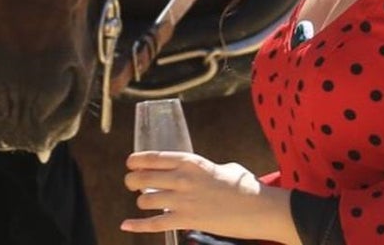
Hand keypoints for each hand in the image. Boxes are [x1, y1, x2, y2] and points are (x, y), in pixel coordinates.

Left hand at [121, 151, 295, 241]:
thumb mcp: (221, 167)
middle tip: (132, 183)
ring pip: (145, 200)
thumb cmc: (243, 186)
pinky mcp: (187, 220)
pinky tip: (125, 225)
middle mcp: (183, 178)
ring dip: (142, 202)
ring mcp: (183, 200)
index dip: (136, 160)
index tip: (130, 163)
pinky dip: (137, 225)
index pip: (153, 158)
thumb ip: (202, 169)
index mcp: (190, 161)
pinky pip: (154, 224)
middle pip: (142, 178)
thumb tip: (193, 173)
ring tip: (145, 202)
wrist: (258, 208)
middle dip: (132, 181)